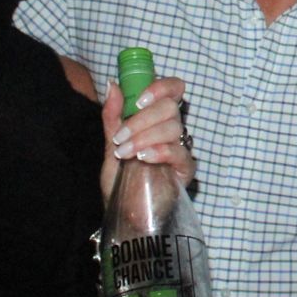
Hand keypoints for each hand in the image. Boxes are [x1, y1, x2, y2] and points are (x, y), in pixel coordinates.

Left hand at [100, 76, 195, 193]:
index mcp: (156, 119)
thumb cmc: (120, 180)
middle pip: (170, 107)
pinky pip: (178, 152)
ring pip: (172, 128)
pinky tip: (143, 158)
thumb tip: (112, 85)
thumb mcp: (111, 144)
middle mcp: (171, 130)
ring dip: (143, 138)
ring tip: (125, 153)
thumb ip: (113, 116)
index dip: (161, 87)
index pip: (173, 90)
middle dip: (141, 120)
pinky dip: (159, 151)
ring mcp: (180, 149)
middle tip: (120, 137)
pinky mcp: (185, 169)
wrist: (123, 211)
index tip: (139, 101)